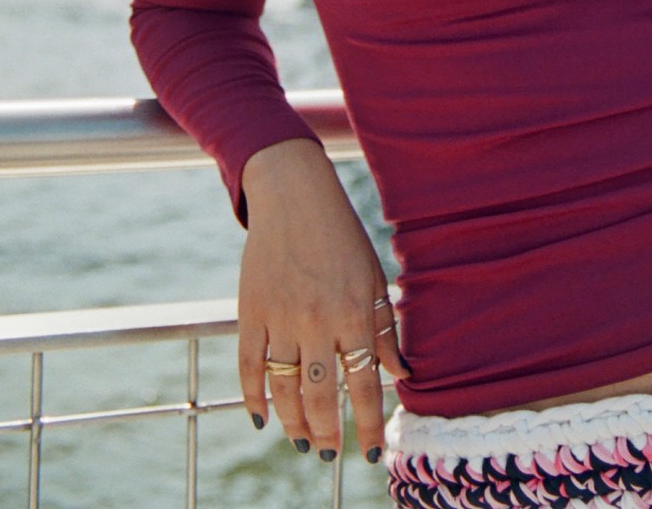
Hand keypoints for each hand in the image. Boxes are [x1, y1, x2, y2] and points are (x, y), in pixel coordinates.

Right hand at [237, 139, 409, 463]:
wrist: (294, 197)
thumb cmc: (342, 238)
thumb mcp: (372, 279)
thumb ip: (385, 329)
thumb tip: (403, 374)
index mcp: (352, 314)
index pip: (363, 384)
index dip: (367, 423)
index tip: (368, 451)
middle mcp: (316, 321)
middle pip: (321, 395)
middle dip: (328, 432)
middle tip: (331, 454)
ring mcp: (280, 318)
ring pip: (285, 388)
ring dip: (293, 423)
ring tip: (303, 443)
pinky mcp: (250, 312)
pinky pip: (248, 365)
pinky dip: (253, 396)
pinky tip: (262, 418)